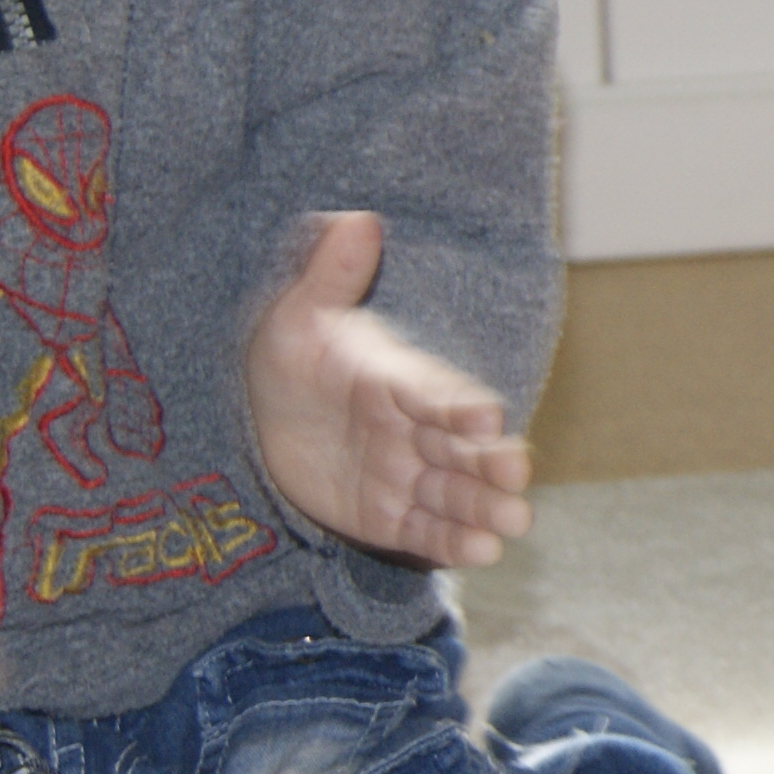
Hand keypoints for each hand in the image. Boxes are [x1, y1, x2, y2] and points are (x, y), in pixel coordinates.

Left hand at [247, 214, 532, 568]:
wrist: (256, 416)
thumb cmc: (287, 356)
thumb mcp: (296, 315)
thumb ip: (330, 276)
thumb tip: (356, 219)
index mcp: (397, 377)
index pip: (433, 389)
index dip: (457, 402)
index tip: (484, 416)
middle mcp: (415, 428)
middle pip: (461, 446)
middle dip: (490, 462)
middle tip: (516, 476)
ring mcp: (407, 473)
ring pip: (454, 493)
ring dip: (484, 508)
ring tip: (512, 527)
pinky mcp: (391, 516)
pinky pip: (426, 532)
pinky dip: (454, 542)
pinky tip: (480, 553)